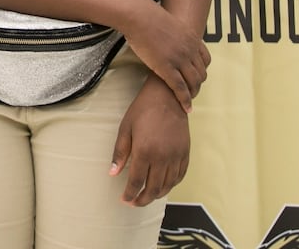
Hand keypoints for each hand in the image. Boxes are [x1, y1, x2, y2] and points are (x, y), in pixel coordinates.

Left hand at [109, 77, 189, 206]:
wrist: (167, 96)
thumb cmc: (143, 110)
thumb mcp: (125, 128)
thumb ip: (120, 153)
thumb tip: (112, 173)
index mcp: (144, 151)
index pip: (136, 182)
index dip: (130, 194)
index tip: (124, 200)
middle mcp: (162, 157)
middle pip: (153, 188)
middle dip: (143, 200)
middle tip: (135, 202)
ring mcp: (176, 156)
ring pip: (168, 185)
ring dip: (157, 195)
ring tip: (148, 196)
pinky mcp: (185, 153)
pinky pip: (180, 176)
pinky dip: (172, 185)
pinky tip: (164, 186)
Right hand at [120, 0, 209, 112]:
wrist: (139, 16)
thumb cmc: (147, 17)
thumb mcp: (169, 23)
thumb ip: (174, 33)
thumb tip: (168, 37)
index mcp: (191, 38)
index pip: (206, 60)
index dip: (201, 70)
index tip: (195, 76)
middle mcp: (189, 50)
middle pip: (201, 73)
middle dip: (197, 84)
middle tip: (191, 91)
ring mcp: (179, 59)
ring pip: (194, 82)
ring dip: (193, 93)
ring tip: (188, 101)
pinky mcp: (167, 68)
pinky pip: (180, 88)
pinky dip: (185, 100)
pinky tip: (186, 108)